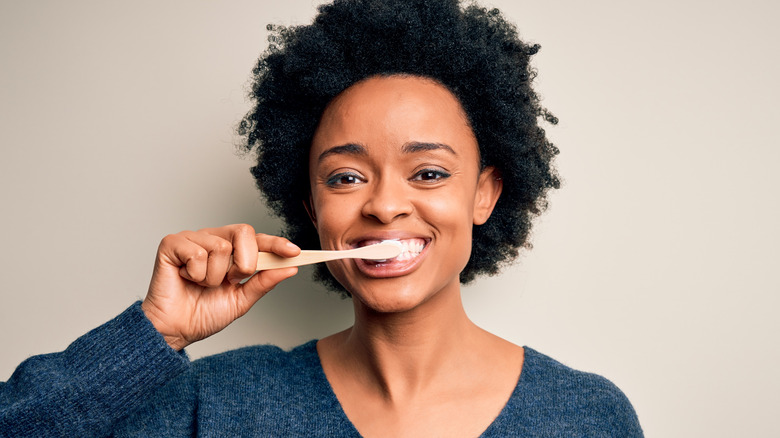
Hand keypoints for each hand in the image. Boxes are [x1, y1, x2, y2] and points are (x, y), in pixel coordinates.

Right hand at [141, 224, 299, 349]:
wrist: (175, 330)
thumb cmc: (203, 314)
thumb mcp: (242, 300)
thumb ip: (264, 282)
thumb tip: (290, 268)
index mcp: (231, 251)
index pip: (258, 239)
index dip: (276, 243)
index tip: (294, 252)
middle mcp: (213, 239)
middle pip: (243, 231)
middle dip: (245, 262)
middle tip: (231, 280)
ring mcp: (193, 239)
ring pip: (220, 247)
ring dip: (215, 276)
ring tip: (202, 284)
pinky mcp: (172, 244)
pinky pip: (196, 253)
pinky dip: (195, 274)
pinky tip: (187, 279)